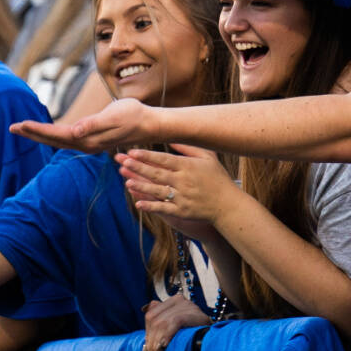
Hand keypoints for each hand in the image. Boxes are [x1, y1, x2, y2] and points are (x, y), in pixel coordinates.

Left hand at [11, 98, 157, 152]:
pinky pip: (66, 139)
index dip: (37, 130)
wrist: (150, 123)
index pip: (56, 135)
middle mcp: (86, 144)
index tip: (20, 124)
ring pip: (58, 140)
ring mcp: (89, 143)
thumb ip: (94, 124)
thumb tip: (75, 132)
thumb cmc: (133, 115)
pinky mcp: (92, 140)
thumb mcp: (114, 116)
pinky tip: (47, 133)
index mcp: (88, 138)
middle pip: (53, 140)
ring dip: (40, 135)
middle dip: (32, 133)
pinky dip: (52, 135)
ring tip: (23, 128)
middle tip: (12, 128)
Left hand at [119, 144, 241, 241]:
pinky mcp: (182, 212)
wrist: (228, 205)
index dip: (147, 156)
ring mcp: (182, 198)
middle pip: (157, 173)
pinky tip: (138, 203)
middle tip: (122, 161)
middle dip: (138, 167)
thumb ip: (189, 148)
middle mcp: (184, 182)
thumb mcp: (208, 158)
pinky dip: (151, 206)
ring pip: (157, 191)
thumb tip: (172, 138)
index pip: (164, 160)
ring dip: (141, 186)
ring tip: (126, 180)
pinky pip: (163, 209)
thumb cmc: (218, 179)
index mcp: (188, 167)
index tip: (132, 151)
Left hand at [142, 295, 209, 350]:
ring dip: (157, 342)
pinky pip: (174, 322)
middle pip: (154, 318)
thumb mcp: (174, 330)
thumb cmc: (193, 337)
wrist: (214, 341)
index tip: (148, 350)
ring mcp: (187, 304)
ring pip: (162, 322)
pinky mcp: (193, 312)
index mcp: (172, 302)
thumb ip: (161, 326)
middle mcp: (179, 299)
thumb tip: (145, 330)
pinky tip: (166, 345)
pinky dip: (168, 335)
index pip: (151, 315)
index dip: (147, 333)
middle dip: (151, 340)